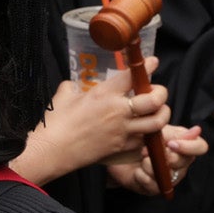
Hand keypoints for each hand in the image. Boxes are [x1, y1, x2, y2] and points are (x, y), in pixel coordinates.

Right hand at [23, 73, 170, 182]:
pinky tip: (141, 133)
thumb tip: (73, 85)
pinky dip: (147, 136)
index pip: (133, 76)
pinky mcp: (123, 148)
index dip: (148, 66)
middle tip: (156, 93)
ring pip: (158, 122)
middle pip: (155, 100)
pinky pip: (145, 141)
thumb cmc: (55, 122)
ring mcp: (123, 131)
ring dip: (161, 116)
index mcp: (104, 94)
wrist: (52, 150)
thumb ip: (72, 87)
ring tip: (156, 113)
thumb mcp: (64, 96)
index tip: (153, 62)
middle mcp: (119, 111)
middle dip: (161, 94)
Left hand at [106, 121, 207, 194]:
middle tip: (145, 150)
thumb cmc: (134, 139)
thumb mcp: (152, 130)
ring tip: (140, 158)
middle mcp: (179, 163)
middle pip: (184, 161)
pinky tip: (135, 171)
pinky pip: (153, 184)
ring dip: (150, 165)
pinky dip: (142, 175)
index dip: (189, 147)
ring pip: (169, 174)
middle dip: (165, 155)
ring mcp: (168, 177)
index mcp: (182, 145)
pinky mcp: (153, 188)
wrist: (114, 153)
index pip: (200, 147)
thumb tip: (195, 130)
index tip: (171, 144)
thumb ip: (172, 132)